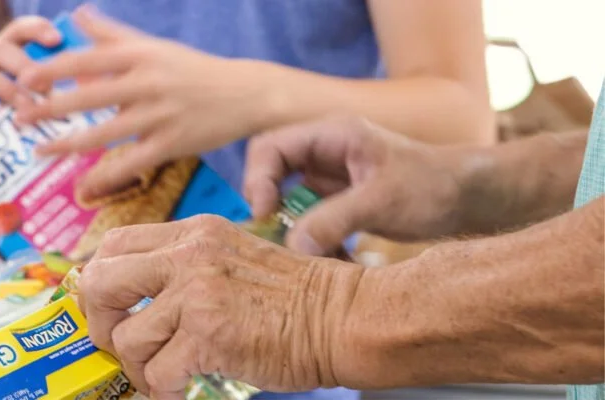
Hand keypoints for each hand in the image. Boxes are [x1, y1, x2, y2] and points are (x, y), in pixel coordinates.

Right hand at [0, 17, 62, 126]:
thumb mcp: (12, 87)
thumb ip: (38, 85)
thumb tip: (80, 94)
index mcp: (1, 49)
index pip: (19, 29)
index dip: (37, 30)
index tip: (57, 40)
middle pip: (2, 50)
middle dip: (26, 68)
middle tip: (48, 90)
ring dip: (6, 90)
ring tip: (26, 109)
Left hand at [15, 6, 276, 201]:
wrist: (246, 93)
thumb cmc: (193, 68)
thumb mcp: (154, 46)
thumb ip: (112, 34)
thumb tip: (76, 15)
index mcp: (140, 55)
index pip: (87, 60)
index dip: (53, 71)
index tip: (24, 80)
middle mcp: (148, 82)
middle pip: (89, 96)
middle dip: (51, 108)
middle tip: (19, 118)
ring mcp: (160, 114)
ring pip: (105, 132)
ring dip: (68, 143)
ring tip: (39, 151)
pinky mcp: (173, 143)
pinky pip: (132, 161)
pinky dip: (107, 174)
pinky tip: (83, 184)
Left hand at [78, 215, 365, 397]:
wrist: (344, 317)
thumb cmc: (295, 297)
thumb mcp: (232, 257)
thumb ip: (185, 267)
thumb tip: (134, 298)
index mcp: (193, 233)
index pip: (114, 243)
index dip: (99, 280)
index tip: (108, 308)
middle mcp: (189, 256)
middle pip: (100, 281)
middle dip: (99, 322)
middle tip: (118, 343)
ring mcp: (198, 295)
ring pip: (127, 338)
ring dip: (137, 367)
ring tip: (161, 375)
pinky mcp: (210, 336)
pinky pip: (157, 373)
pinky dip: (161, 390)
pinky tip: (178, 391)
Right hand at [243, 116, 469, 255]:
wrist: (472, 199)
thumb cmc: (434, 185)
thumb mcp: (381, 201)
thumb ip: (334, 220)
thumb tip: (292, 247)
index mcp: (331, 135)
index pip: (270, 148)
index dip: (258, 180)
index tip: (265, 215)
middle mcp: (325, 153)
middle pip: (273, 176)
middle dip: (272, 210)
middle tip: (278, 239)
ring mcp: (331, 179)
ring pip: (290, 205)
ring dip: (297, 233)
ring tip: (313, 256)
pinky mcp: (340, 203)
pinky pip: (312, 223)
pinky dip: (317, 243)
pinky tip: (336, 259)